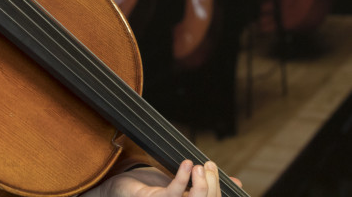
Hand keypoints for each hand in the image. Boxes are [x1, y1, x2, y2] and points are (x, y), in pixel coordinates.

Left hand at [99, 161, 236, 196]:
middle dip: (214, 184)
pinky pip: (172, 193)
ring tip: (202, 166)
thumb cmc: (153, 186)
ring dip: (203, 184)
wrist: (121, 187)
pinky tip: (187, 164)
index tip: (230, 178)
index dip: (223, 192)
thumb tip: (235, 181)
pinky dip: (182, 178)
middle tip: (209, 164)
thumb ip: (205, 183)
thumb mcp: (183, 183)